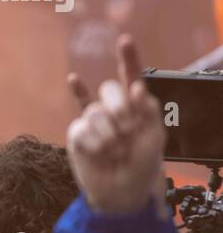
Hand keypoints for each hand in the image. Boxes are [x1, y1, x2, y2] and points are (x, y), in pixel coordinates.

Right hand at [65, 35, 165, 214]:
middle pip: (109, 89)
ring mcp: (93, 120)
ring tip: (116, 151)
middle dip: (120, 107)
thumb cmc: (143, 166)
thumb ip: (149, 110)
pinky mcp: (77, 134)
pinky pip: (81, 129)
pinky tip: (98, 148)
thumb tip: (136, 86)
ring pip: (95, 112)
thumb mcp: (156, 137)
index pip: (130, 76)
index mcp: (135, 107)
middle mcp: (112, 109)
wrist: (120, 192)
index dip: (128, 58)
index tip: (124, 40)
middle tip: (128, 128)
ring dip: (109, 134)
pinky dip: (94, 143)